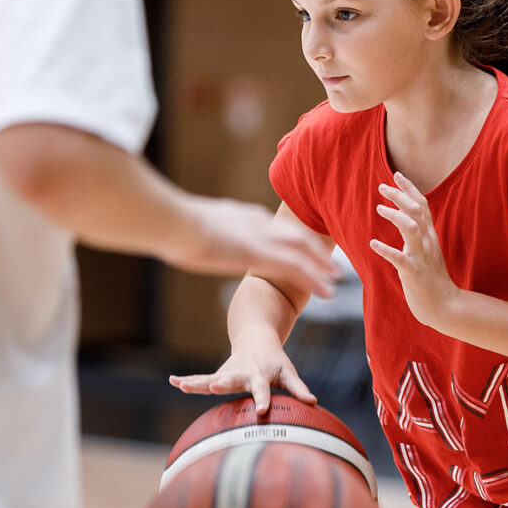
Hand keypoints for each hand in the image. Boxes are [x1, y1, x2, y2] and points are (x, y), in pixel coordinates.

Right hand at [170, 343, 316, 414]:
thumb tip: (313, 402)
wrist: (257, 339)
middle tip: (213, 387)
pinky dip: (187, 379)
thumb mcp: (288, 372)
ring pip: (210, 378)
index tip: (262, 411)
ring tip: (181, 386)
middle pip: (231, 379)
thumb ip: (298, 388)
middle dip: (222, 384)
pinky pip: (200, 378)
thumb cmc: (275, 361)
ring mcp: (227, 372)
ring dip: (196, 382)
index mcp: (260, 374)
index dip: (263, 399)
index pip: (262, 388)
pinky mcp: (218, 374)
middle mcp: (241, 372)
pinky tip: (172, 381)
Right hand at [174, 197, 336, 297]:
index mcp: (240, 215)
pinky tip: (328, 292)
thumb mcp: (188, 223)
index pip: (271, 225)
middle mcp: (257, 224)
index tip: (298, 244)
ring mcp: (261, 239)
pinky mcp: (262, 255)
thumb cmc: (172, 224)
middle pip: (294, 236)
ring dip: (321, 266)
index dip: (287, 237)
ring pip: (303, 252)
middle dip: (312, 249)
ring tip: (335, 279)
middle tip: (328, 261)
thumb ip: (197, 228)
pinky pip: (298, 269)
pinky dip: (315, 279)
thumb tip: (183, 231)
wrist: (176, 223)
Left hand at [370, 172, 457, 328]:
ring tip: (379, 208)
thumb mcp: (425, 250)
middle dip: (400, 196)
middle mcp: (427, 242)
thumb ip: (416, 233)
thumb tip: (403, 216)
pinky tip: (373, 244)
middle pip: (416, 211)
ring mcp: (422, 257)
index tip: (396, 174)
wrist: (444, 306)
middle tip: (381, 187)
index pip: (422, 205)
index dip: (410, 188)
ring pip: (411, 228)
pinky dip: (386, 250)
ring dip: (395, 216)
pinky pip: (400, 259)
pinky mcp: (414, 273)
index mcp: (429, 236)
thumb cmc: (431, 277)